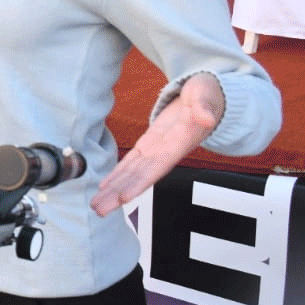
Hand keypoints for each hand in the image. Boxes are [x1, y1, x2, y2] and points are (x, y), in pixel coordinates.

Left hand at [91, 72, 223, 215]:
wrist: (207, 95)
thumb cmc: (208, 95)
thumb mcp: (206, 95)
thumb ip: (204, 107)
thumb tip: (206, 118)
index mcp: (178, 143)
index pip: (157, 167)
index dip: (140, 183)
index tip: (124, 198)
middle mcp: (165, 152)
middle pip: (139, 178)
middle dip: (119, 195)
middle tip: (98, 210)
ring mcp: (156, 150)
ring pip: (131, 174)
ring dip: (113, 190)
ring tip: (96, 205)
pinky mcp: (148, 144)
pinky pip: (130, 163)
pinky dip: (116, 175)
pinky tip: (104, 187)